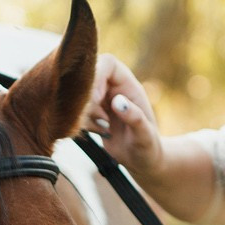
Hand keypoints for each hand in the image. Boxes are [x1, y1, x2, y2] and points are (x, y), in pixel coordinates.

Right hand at [76, 53, 162, 172]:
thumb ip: (135, 118)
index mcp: (128, 85)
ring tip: (105, 128)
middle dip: (87, 99)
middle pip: (88, 77)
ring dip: (86, 114)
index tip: (95, 99)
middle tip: (101, 120)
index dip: (97, 75)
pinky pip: (76, 111)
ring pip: (79, 95)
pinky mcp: (92, 112)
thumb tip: (118, 102)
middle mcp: (113, 88)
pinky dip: (83, 123)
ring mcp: (101, 99)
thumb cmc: (148, 148)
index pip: (108, 63)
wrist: (142, 161)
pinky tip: (100, 132)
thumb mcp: (145, 136)